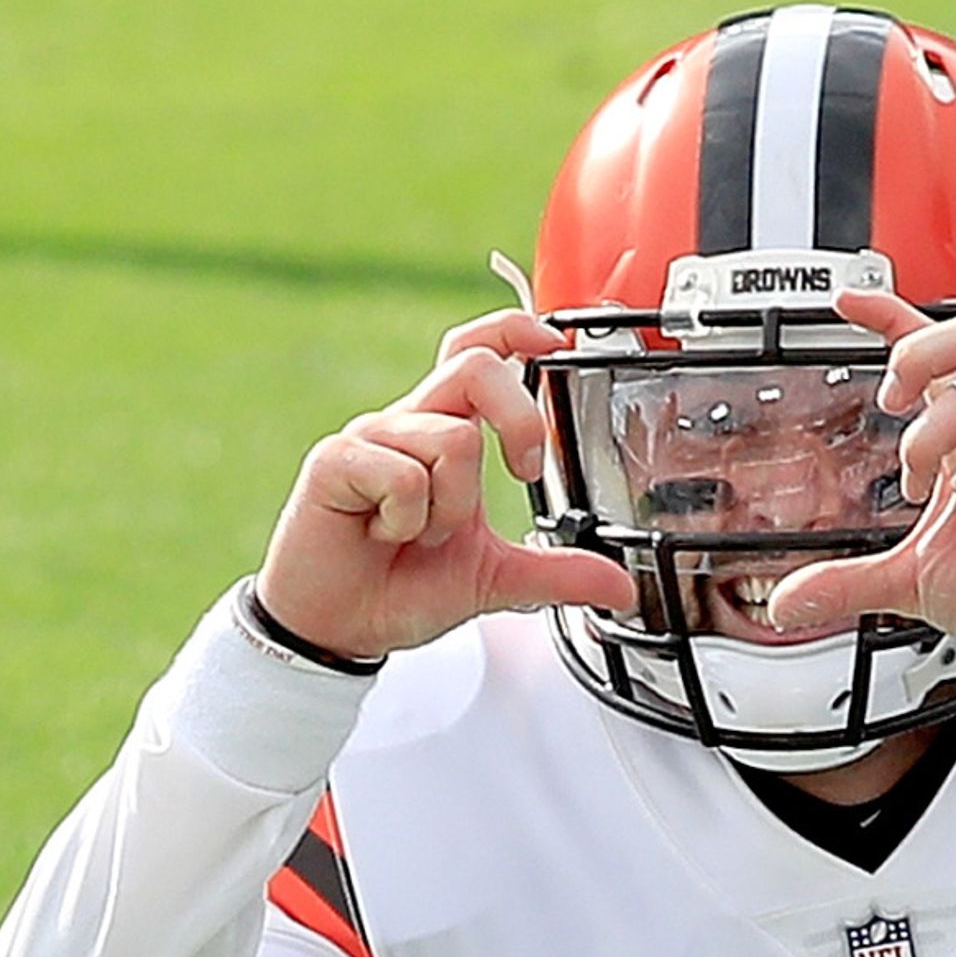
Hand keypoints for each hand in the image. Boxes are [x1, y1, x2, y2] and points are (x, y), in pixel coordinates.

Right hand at [255, 310, 634, 659]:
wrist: (338, 627)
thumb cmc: (402, 585)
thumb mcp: (495, 578)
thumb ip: (558, 574)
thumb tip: (620, 589)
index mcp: (445, 432)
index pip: (477, 351)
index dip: (513, 330)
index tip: (552, 342)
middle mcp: (410, 423)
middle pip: (476, 367)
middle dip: (520, 420)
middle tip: (524, 472)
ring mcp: (370, 438)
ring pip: (451, 439)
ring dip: (451, 508)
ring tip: (420, 535)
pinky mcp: (335, 461)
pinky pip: (403, 475)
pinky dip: (408, 520)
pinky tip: (384, 535)